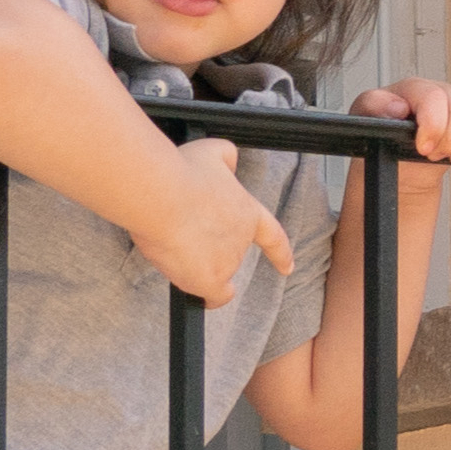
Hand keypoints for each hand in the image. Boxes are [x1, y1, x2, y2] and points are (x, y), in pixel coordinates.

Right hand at [139, 136, 299, 302]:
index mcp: (248, 212)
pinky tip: (196, 289)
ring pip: (212, 272)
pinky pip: (213, 297)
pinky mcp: (208, 280)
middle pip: (228, 254)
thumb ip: (227, 158)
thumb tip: (230, 163)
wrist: (163, 196)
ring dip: (195, 263)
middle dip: (209, 248)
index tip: (287, 267)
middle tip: (182, 231)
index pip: (272, 237)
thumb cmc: (183, 173)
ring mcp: (228, 262)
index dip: (280, 253)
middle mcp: (242, 241)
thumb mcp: (212, 152)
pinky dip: (206, 296)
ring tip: (171, 242)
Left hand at [353, 78, 450, 179]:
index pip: (435, 97)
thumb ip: (372, 108)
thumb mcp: (364, 123)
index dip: (434, 126)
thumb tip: (397, 107)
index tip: (424, 148)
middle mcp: (442, 89)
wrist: (400, 160)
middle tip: (435, 154)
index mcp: (413, 88)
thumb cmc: (382, 139)